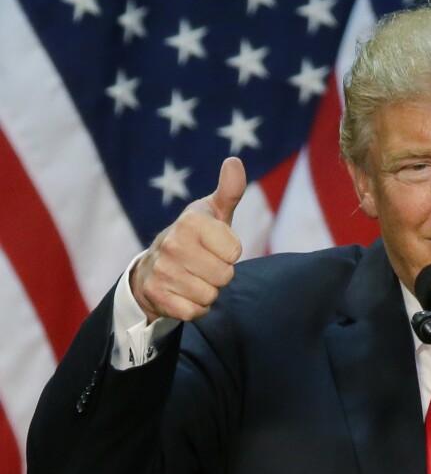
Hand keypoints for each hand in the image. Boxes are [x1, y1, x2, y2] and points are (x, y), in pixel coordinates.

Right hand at [131, 157, 246, 322]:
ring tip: (193, 277)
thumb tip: (234, 161)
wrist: (153, 267)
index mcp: (190, 221)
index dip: (230, 252)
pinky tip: (183, 293)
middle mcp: (173, 243)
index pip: (235, 252)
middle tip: (203, 264)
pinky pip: (194, 312)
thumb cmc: (195, 236)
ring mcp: (161, 271)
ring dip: (207, 291)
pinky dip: (195, 308)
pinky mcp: (155, 296)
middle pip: (225, 276)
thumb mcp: (213, 212)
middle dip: (220, 274)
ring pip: (210, 296)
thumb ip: (230, 190)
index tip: (214, 246)